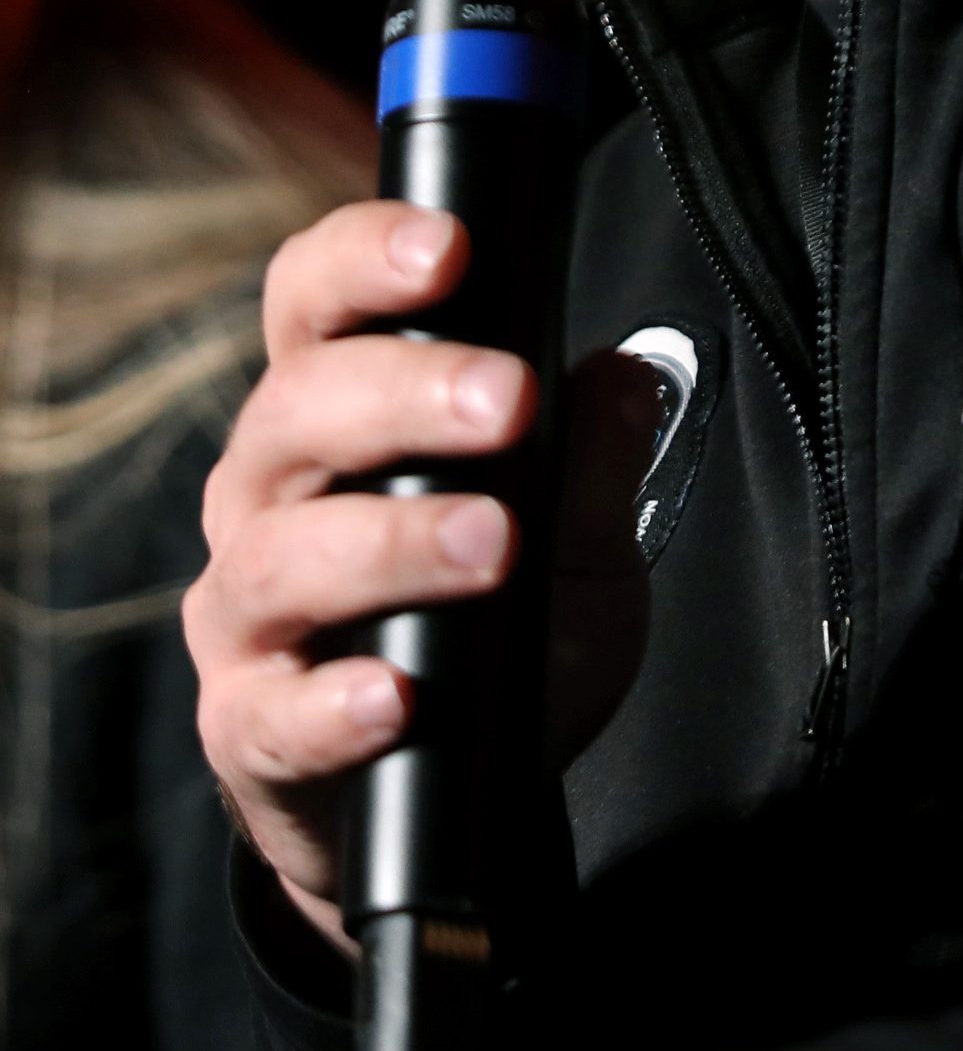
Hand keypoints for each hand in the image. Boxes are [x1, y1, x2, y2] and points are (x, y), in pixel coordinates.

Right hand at [184, 204, 659, 951]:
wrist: (450, 802)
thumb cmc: (498, 630)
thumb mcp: (575, 538)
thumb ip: (592, 458)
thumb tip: (627, 374)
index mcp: (333, 418)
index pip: (314, 303)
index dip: (364, 258)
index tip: (448, 248)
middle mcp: (267, 497)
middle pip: (298, 410)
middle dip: (405, 392)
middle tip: (506, 400)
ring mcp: (247, 616)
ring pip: (282, 555)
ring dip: (390, 539)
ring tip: (489, 540)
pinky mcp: (251, 731)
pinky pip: (275, 712)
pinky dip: (335, 701)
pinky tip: (395, 694)